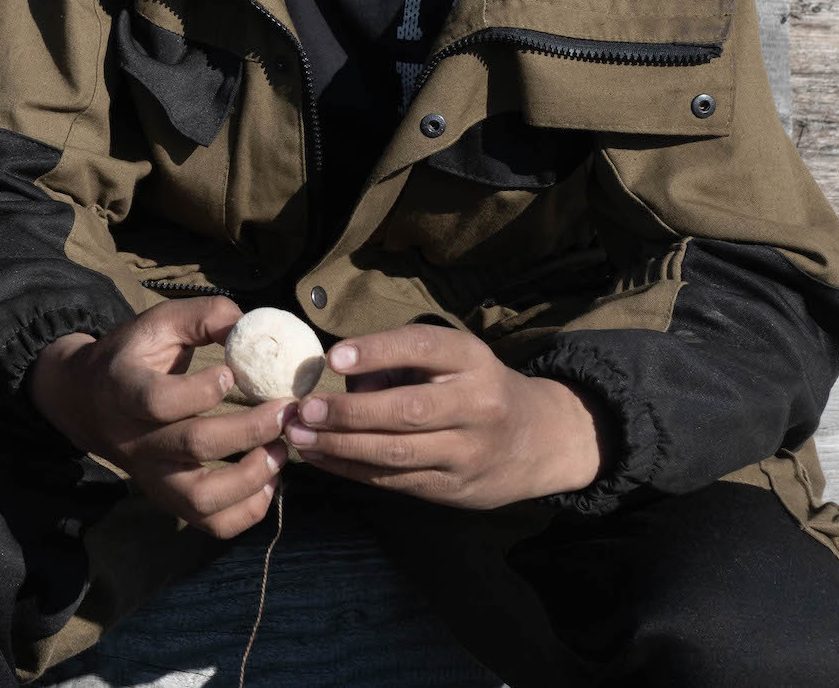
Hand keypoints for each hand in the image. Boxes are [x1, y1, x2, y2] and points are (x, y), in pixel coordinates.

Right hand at [27, 297, 291, 539]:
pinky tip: (268, 481)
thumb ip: (203, 317)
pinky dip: (248, 511)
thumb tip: (251, 327)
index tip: (232, 373)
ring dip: (252, 478)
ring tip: (280, 451)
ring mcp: (153, 476)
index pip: (159, 401)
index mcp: (124, 390)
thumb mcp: (158, 323)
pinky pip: (212, 524)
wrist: (89, 402)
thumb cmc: (134, 357)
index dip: (201, 390)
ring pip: (203, 499)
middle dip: (250, 430)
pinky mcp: (170, 500)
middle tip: (286, 411)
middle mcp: (136, 441)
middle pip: (194, 446)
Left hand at [286, 324, 604, 507]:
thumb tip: (339, 378)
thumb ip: (398, 362)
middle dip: (349, 411)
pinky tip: (320, 456)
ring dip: (340, 446)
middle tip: (304, 408)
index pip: (423, 348)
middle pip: (407, 410)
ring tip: (299, 435)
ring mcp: (468, 453)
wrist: (539, 440)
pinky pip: (395, 480)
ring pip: (397, 453)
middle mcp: (476, 406)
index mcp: (472, 361)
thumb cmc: (473, 387)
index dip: (377, 351)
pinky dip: (351, 468)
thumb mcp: (451, 359)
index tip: (333, 356)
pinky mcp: (454, 489)